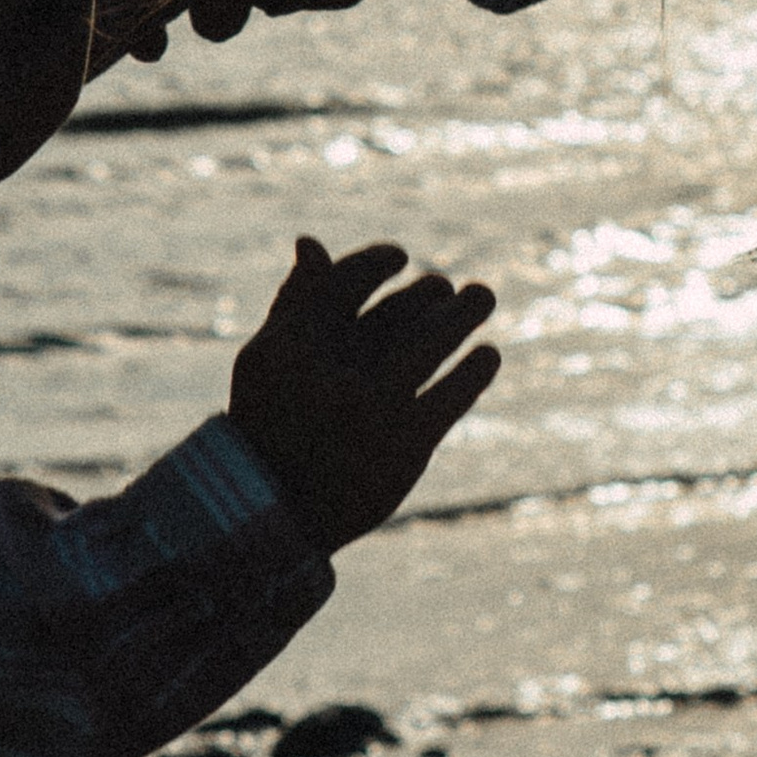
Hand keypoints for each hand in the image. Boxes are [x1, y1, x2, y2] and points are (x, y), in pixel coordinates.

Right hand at [228, 236, 498, 552]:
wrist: (277, 515)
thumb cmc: (271, 426)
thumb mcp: (268, 360)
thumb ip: (293, 301)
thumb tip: (311, 241)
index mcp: (292, 343)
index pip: (348, 279)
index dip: (379, 261)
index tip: (400, 258)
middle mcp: (333, 370)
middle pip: (398, 308)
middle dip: (430, 292)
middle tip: (446, 288)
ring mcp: (373, 408)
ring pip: (433, 341)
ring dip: (466, 312)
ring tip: (481, 296)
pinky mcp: (407, 444)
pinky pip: (453, 392)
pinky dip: (476, 368)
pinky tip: (488, 354)